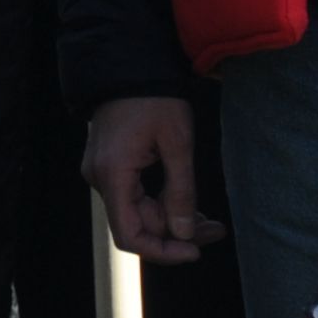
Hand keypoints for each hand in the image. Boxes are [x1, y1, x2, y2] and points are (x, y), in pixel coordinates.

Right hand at [82, 96, 222, 264]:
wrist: (129, 65)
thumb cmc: (154, 98)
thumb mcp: (177, 143)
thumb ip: (181, 192)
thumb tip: (185, 234)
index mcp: (113, 175)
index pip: (130, 236)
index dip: (162, 251)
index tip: (194, 251)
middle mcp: (100, 179)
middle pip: (138, 226)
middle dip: (178, 234)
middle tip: (217, 231)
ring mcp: (102, 173)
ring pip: (139, 214)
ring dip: (173, 220)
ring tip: (210, 220)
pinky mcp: (110, 167)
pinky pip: (135, 197)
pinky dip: (161, 204)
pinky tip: (187, 204)